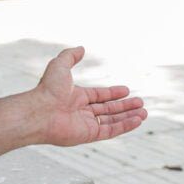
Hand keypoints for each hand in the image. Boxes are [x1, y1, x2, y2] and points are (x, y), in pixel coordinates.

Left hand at [31, 47, 146, 145]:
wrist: (40, 111)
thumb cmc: (48, 89)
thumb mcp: (60, 65)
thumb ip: (70, 56)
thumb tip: (81, 48)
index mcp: (75, 97)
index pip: (99, 96)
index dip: (113, 94)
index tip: (126, 91)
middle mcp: (81, 112)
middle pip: (108, 109)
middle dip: (125, 106)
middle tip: (140, 103)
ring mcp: (85, 124)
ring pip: (111, 121)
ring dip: (128, 117)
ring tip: (143, 113)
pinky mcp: (88, 135)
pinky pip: (110, 130)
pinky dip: (124, 126)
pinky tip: (137, 120)